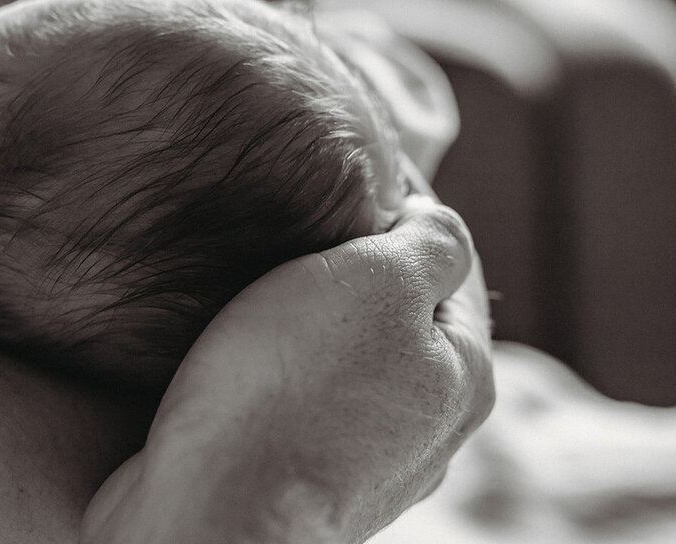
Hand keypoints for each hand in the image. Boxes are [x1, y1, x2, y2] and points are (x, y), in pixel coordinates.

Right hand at [81, 197, 494, 543]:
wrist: (210, 514)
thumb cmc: (293, 390)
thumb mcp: (379, 282)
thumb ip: (430, 240)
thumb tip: (433, 221)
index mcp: (465, 374)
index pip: (449, 263)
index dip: (399, 205)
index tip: (345, 166)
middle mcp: (427, 428)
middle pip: (398, 314)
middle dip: (354, 265)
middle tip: (296, 219)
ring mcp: (364, 464)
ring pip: (347, 358)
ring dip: (312, 316)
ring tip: (261, 277)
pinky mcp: (299, 482)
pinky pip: (301, 399)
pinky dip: (280, 364)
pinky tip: (240, 348)